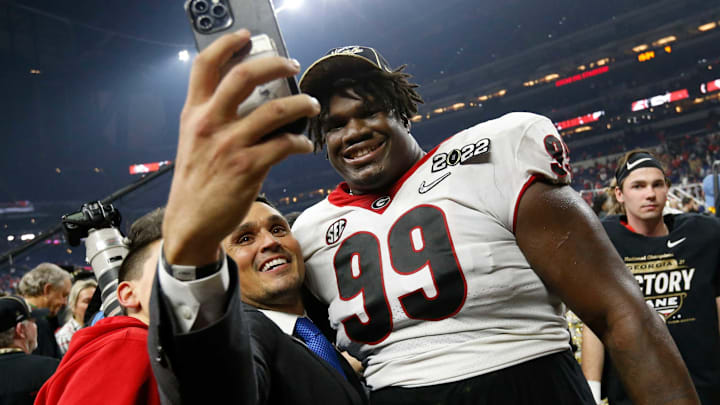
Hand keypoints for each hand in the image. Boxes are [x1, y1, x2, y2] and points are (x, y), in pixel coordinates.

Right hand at [163, 29, 318, 265]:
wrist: (190, 223)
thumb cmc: (195, 182)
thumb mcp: (193, 142)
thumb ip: (213, 117)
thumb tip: (250, 99)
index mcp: (194, 114)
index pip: (205, 66)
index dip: (228, 44)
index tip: (248, 36)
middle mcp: (210, 124)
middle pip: (244, 76)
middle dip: (275, 64)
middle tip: (292, 65)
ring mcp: (230, 146)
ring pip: (276, 110)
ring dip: (301, 104)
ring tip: (311, 105)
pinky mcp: (248, 169)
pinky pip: (284, 145)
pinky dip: (300, 142)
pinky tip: (304, 144)